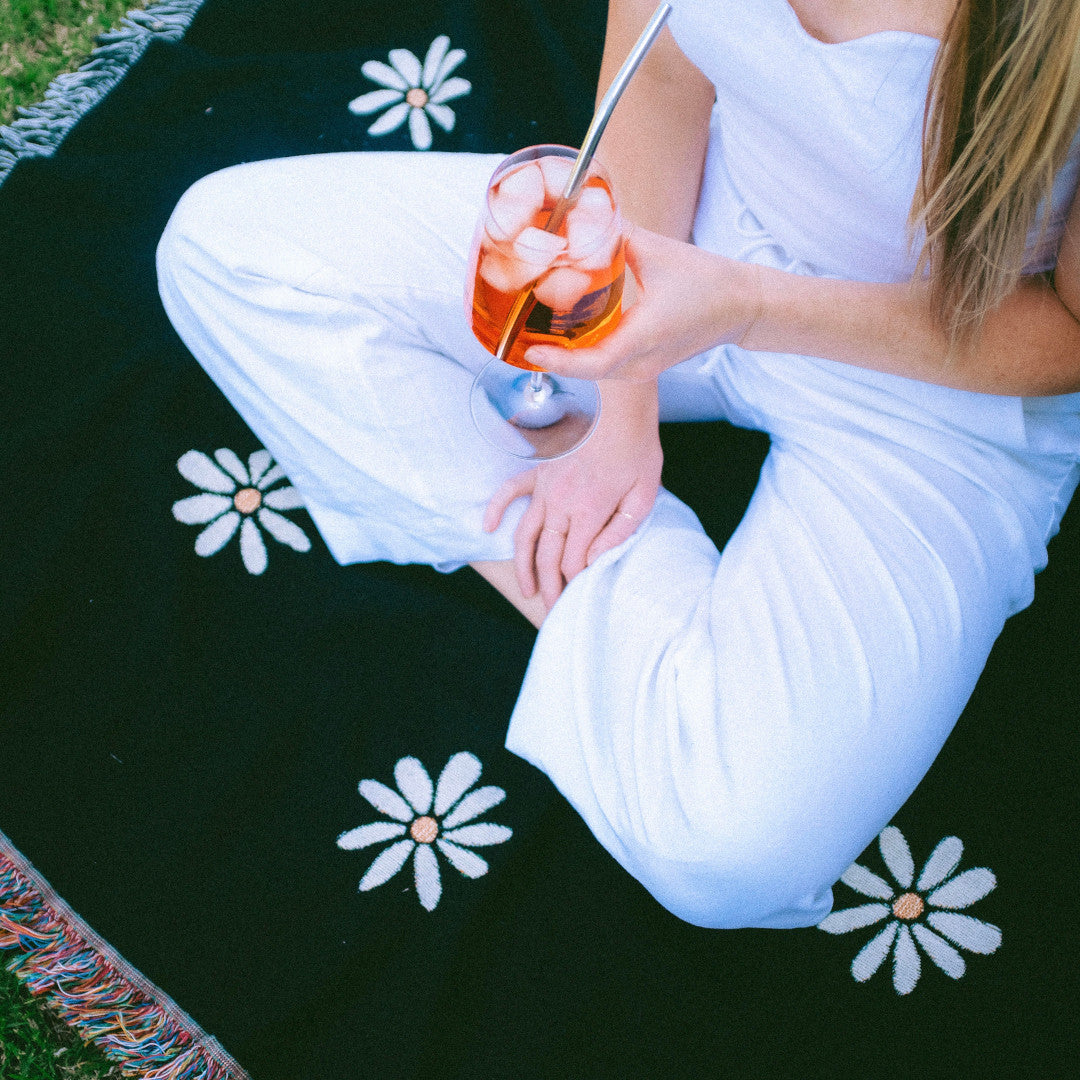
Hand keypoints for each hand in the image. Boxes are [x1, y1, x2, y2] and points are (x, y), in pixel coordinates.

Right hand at [482, 381, 662, 609]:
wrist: (620, 409)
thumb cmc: (637, 451)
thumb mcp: (643, 496)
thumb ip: (620, 531)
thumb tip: (595, 560)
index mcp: (589, 512)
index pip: (574, 562)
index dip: (576, 584)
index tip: (580, 597)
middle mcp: (561, 504)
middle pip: (549, 557)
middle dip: (550, 588)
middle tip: (552, 610)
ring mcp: (546, 488)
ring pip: (526, 536)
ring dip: (524, 566)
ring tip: (528, 589)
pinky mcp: (539, 471)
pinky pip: (510, 491)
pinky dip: (497, 509)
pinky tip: (489, 526)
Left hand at [524, 226, 762, 382]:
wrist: (741, 306)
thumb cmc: (707, 279)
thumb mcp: (657, 249)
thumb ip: (613, 235)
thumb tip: (575, 220)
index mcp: (646, 335)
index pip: (596, 362)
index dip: (561, 362)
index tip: (532, 352)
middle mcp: (642, 361)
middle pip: (587, 370)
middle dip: (551, 359)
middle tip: (516, 339)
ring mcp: (643, 369)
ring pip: (595, 371)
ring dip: (565, 358)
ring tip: (531, 338)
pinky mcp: (644, 367)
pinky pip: (606, 366)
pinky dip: (582, 355)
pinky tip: (562, 338)